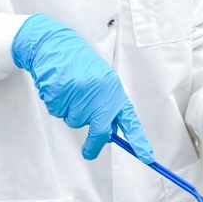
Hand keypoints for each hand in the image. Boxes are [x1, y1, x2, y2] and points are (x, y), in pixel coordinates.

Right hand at [13, 14, 152, 160]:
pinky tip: (58, 87)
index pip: (130, 119)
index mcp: (113, 90)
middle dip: (94, 144)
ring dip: (70, 112)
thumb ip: (106, 106)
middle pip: (100, 130)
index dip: (139, 139)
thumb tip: (108, 132)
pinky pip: (58, 112)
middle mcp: (99, 92)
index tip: (146, 156)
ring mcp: (79, 93)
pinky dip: (57, 104)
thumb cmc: (80, 65)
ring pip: (75, 121)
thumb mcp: (102, 82)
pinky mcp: (60, 92)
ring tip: (69, 91)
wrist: (56, 45)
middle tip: (89, 152)